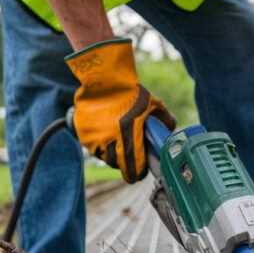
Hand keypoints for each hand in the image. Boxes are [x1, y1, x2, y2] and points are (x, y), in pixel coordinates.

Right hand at [66, 38, 175, 182]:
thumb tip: (170, 133)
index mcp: (130, 136)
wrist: (104, 79)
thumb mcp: (154, 103)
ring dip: (111, 153)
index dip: (137, 173)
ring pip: (104, 156)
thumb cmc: (131, 92)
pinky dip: (100, 143)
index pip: (133, 168)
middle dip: (124, 163)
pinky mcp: (83, 134)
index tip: (139, 174)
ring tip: (117, 140)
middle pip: (117, 165)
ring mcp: (94, 139)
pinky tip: (106, 132)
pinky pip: (93, 146)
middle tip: (129, 157)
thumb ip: (165, 119)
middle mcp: (110, 141)